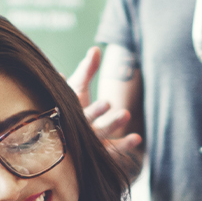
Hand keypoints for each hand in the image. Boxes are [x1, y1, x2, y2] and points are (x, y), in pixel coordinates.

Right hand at [68, 46, 143, 167]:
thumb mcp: (77, 88)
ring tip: (126, 113)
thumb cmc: (71, 107)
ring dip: (113, 125)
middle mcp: (79, 128)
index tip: (105, 101)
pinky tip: (138, 138)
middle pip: (89, 122)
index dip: (92, 106)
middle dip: (100, 114)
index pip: (78, 106)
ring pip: (102, 135)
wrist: (63, 136)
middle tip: (112, 106)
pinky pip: (113, 150)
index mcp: (70, 111)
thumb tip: (96, 49)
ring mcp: (90, 141)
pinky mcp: (101, 151)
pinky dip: (125, 144)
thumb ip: (86, 70)